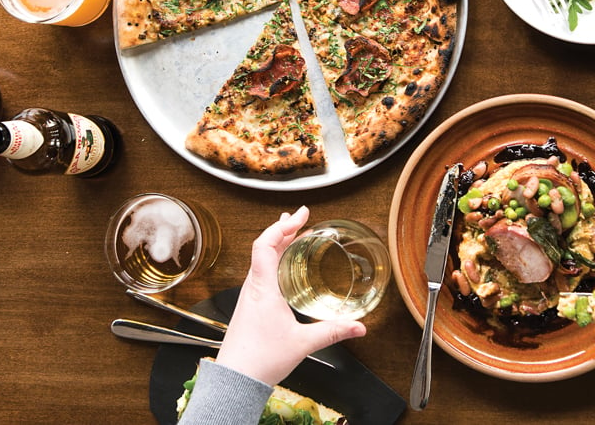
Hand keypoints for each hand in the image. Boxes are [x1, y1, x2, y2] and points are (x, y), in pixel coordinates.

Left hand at [215, 206, 366, 385]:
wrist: (235, 380)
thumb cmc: (259, 360)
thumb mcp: (303, 343)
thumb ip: (332, 332)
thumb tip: (358, 326)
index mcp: (263, 288)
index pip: (266, 244)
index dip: (282, 225)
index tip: (300, 214)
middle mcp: (253, 288)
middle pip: (264, 247)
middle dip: (284, 228)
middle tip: (301, 218)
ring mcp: (249, 296)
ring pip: (261, 260)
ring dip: (278, 243)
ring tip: (294, 235)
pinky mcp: (250, 306)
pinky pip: (261, 273)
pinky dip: (274, 261)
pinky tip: (285, 268)